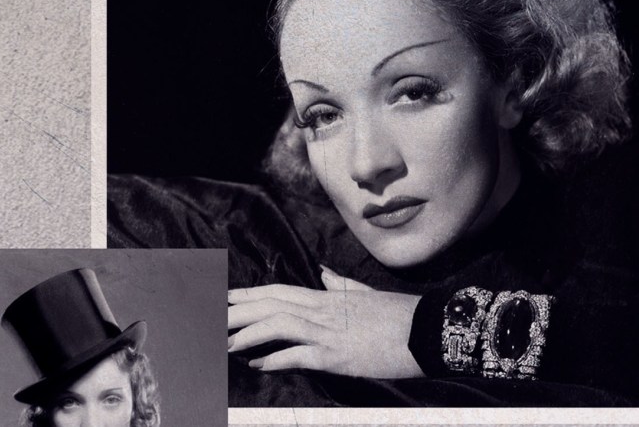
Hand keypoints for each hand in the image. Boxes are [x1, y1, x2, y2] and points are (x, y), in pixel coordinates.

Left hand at [228, 266, 424, 378]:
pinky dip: (275, 359)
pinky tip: (258, 364)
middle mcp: (324, 311)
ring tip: (226, 344)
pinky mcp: (336, 356)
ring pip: (277, 326)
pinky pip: (297, 355)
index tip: (226, 297)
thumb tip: (324, 274)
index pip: (280, 291)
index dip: (250, 294)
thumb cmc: (400, 315)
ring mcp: (328, 332)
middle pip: (271, 306)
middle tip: (211, 318)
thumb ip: (342, 285)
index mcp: (330, 297)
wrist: (426, 330)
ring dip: (248, 334)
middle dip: (238, 312)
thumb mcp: (368, 295)